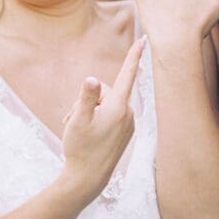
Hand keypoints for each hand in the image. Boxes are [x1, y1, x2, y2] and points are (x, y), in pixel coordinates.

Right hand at [60, 37, 144, 201]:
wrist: (87, 179)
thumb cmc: (80, 148)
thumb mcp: (77, 120)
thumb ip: (85, 98)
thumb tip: (91, 78)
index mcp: (118, 107)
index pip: (127, 74)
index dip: (134, 55)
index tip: (144, 39)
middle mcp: (127, 114)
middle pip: (105, 91)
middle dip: (88, 99)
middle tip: (75, 118)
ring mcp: (127, 124)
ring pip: (105, 104)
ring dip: (89, 111)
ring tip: (78, 129)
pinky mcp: (124, 133)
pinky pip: (109, 115)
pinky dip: (96, 119)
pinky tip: (88, 135)